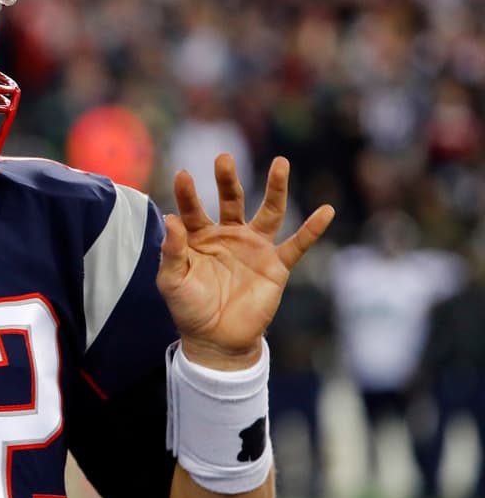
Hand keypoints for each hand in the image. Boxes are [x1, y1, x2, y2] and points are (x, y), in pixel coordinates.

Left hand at [156, 154, 333, 369]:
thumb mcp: (172, 281)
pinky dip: (312, 229)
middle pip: (231, 200)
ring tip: (281, 163)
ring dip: (276, 188)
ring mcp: (254, 247)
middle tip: (224, 158)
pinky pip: (297, 244)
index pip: (193, 209)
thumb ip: (172, 251)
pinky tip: (326, 211)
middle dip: (228, 180)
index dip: (187, 193)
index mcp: (199, 237)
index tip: (183, 174)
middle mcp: (228, 235)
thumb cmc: (189, 308)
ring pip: (269, 212)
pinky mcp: (276, 265)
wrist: (216, 339)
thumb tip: (171, 219)